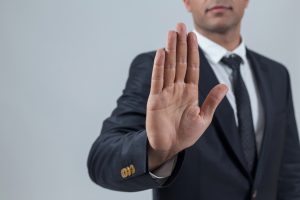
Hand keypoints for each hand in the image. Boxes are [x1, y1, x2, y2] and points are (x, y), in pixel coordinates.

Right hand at [146, 23, 227, 169]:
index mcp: (189, 92)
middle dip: (181, 44)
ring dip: (171, 50)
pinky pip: (157, 80)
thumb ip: (212, 101)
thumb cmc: (185, 134)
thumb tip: (224, 86)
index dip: (193, 51)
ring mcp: (165, 92)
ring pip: (169, 67)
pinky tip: (162, 53)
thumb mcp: (203, 118)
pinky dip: (159, 67)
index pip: (192, 67)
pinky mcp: (155, 99)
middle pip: (180, 62)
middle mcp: (177, 89)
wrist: (170, 147)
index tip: (193, 35)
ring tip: (171, 33)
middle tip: (179, 26)